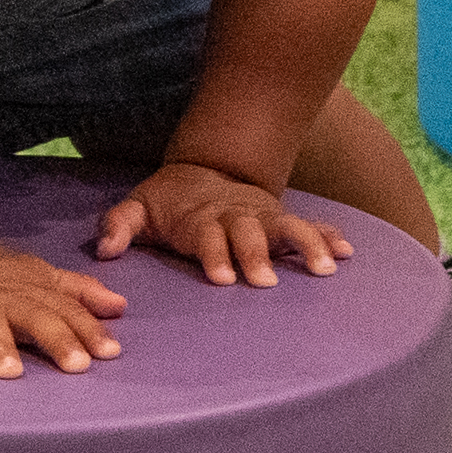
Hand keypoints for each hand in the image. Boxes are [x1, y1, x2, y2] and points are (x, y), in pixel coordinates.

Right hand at [0, 242, 127, 377]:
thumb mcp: (43, 278)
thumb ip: (80, 292)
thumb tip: (120, 305)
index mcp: (35, 293)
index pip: (68, 311)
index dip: (89, 330)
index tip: (110, 352)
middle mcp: (7, 302)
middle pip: (36, 319)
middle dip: (57, 340)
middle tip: (77, 365)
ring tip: (11, 372)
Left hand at [96, 158, 349, 287]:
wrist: (204, 170)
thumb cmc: (168, 202)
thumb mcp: (138, 207)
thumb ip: (119, 225)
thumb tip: (105, 250)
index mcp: (201, 219)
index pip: (207, 237)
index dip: (214, 254)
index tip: (221, 278)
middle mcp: (236, 218)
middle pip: (249, 235)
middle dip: (256, 256)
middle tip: (265, 282)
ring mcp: (263, 218)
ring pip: (287, 228)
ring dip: (306, 245)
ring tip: (324, 268)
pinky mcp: (282, 220)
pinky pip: (310, 226)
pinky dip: (329, 236)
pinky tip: (347, 252)